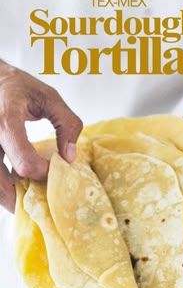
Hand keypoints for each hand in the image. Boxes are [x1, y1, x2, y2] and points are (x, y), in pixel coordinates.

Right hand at [0, 61, 82, 211]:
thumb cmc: (18, 86)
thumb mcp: (49, 97)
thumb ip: (66, 124)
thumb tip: (70, 157)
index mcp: (6, 121)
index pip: (26, 164)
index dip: (44, 174)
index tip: (55, 168)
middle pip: (2, 184)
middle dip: (22, 198)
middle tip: (39, 200)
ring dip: (8, 198)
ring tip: (24, 200)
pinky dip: (2, 188)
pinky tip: (13, 188)